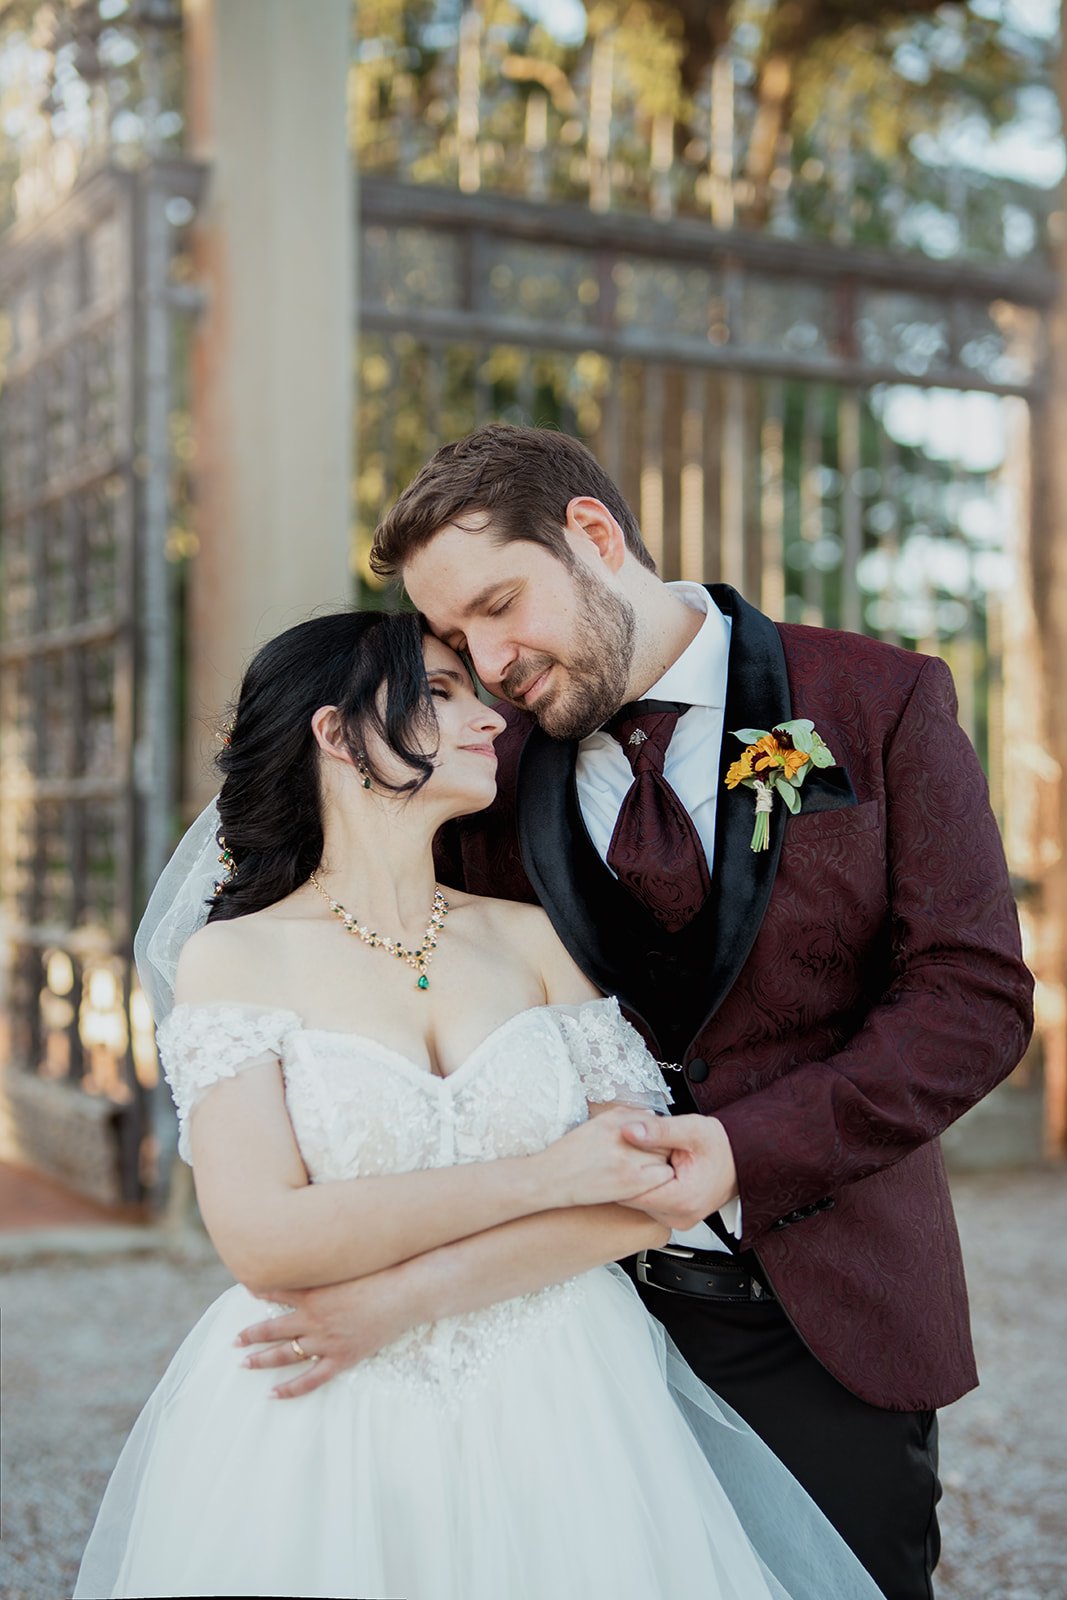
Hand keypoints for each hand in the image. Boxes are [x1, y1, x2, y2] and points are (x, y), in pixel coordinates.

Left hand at [235, 1260, 422, 1399]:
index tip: (245, 1294)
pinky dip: (289, 1389)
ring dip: (261, 1360)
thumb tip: (306, 1256)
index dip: (257, 1293)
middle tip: (233, 1341)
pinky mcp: (341, 1359)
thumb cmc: (378, 1274)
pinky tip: (272, 1394)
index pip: (274, 1294)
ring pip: (285, 1355)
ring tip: (244, 1364)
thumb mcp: (344, 1266)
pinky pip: (310, 1380)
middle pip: (272, 1330)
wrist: (403, 1294)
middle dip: (250, 1335)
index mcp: (312, 1295)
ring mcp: (326, 1342)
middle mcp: (313, 1320)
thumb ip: (321, 1266)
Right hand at [539, 1105, 674, 1208]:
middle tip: (647, 1158)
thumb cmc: (571, 1154)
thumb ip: (626, 1117)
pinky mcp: (631, 1183)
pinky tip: (645, 1182)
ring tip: (643, 1170)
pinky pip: (663, 1177)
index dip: (655, 1134)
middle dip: (660, 1147)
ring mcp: (628, 1159)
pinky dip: (659, 1179)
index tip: (651, 1142)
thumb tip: (652, 1116)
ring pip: (664, 1157)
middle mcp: (623, 1135)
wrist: (551, 1178)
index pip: (653, 1120)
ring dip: (660, 1164)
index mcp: (614, 1119)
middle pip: (662, 1138)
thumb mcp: (596, 1124)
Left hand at [617, 1114, 737, 1232]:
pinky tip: (648, 1170)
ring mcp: (676, 1221)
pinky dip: (646, 1188)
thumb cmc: (721, 1146)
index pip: (631, 1194)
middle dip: (626, 1176)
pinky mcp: (674, 1218)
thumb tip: (629, 1130)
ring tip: (639, 1159)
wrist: (741, 1160)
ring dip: (636, 1183)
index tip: (613, 1153)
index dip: (619, 1172)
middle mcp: (679, 1217)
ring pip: (639, 1204)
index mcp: (682, 1199)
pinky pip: (650, 1205)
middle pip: (633, 1200)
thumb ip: (659, 1130)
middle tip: (625, 1151)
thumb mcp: (691, 1129)